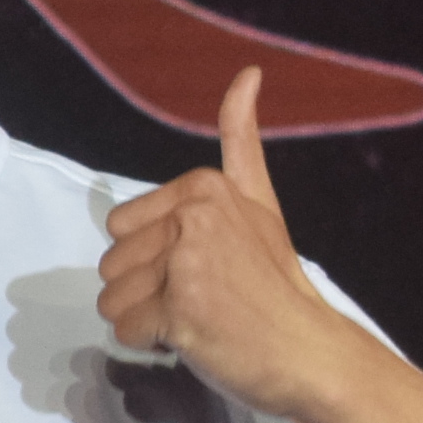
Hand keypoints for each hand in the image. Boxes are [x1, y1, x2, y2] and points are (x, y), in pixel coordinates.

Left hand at [96, 65, 373, 421]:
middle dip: (144, 288)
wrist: (310, 349)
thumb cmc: (276, 282)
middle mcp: (193, 218)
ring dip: (143, 317)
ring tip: (195, 317)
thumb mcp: (260, 200)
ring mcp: (186, 264)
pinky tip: (191, 338)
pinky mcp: (179, 310)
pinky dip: (148, 343)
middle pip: (112, 262)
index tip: (205, 264)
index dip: (153, 254)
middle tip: (199, 297)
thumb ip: (241, 141)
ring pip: (112, 297)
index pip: (121, 225)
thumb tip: (247, 72)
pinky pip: (124, 329)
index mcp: (204, 188)